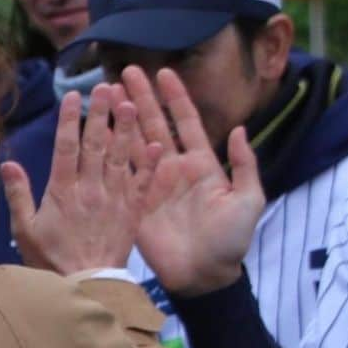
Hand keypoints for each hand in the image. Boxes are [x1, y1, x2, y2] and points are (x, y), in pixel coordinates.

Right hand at [1, 85, 161, 272]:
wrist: (87, 288)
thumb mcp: (25, 230)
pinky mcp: (132, 213)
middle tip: (105, 87)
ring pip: (120, 157)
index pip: (66, 147)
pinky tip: (157, 144)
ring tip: (130, 103)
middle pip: (96, 144)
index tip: (73, 96)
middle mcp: (90, 190)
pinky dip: (150, 165)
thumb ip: (19, 195)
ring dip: (125, 129)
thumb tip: (9, 163)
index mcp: (62, 191)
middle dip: (100, 113)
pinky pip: (143, 185)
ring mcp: (113, 200)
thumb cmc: (51, 261)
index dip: (69, 119)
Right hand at [120, 66, 264, 294]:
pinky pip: (122, 173)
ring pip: (133, 143)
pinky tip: (99, 131)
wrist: (205, 276)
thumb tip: (239, 129)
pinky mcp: (136, 203)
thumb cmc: (231, 241)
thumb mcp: (248, 200)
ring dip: (121, 118)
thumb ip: (245, 165)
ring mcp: (152, 185)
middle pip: (154, 124)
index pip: (185, 121)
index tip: (163, 72)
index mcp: (201, 164)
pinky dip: (111, 152)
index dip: (174, 97)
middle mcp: (173, 169)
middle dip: (140, 98)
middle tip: (124, 71)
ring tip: (107, 93)